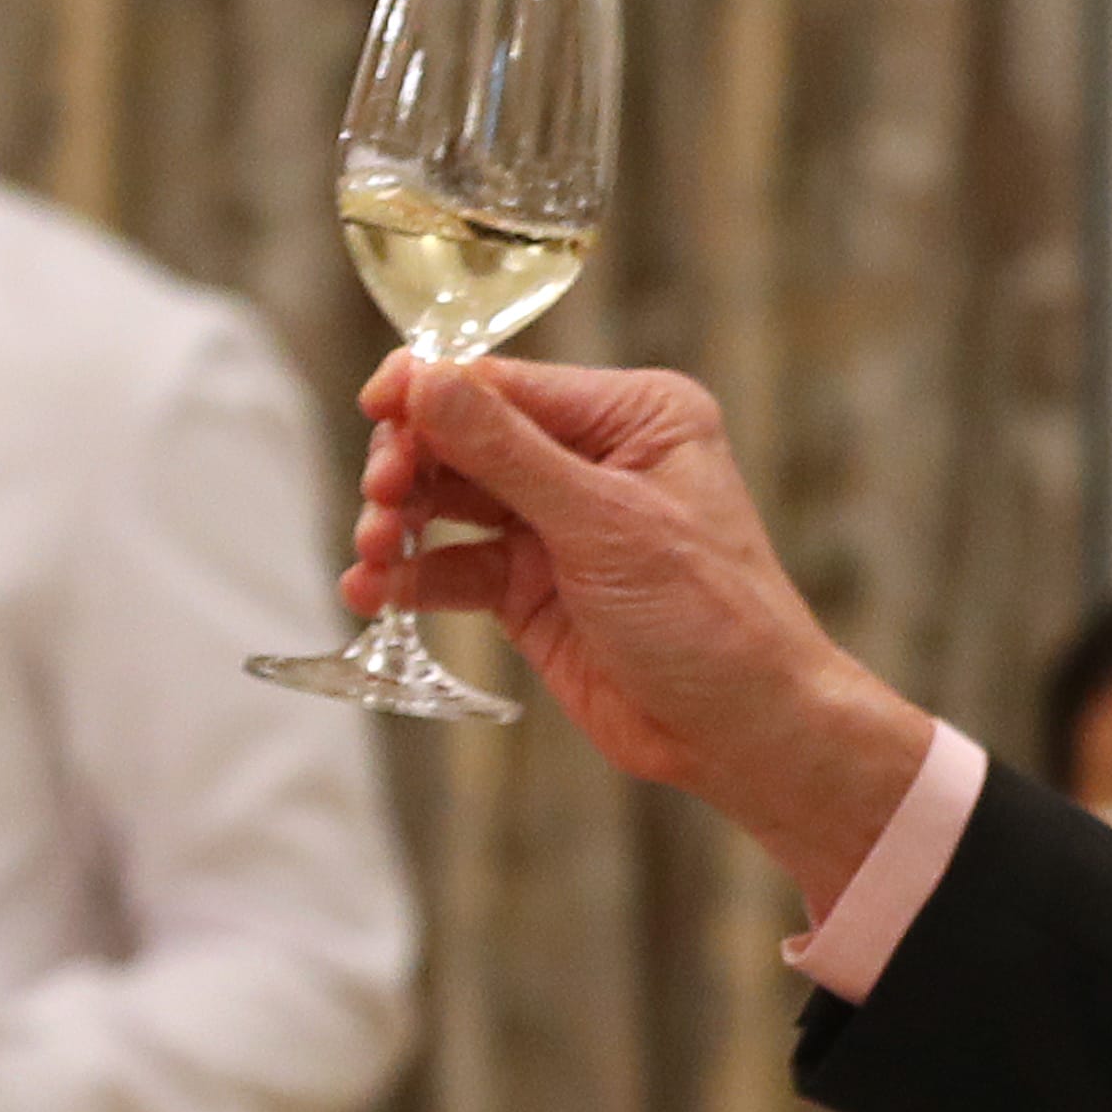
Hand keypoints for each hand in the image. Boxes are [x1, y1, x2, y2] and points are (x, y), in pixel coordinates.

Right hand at [354, 356, 935, 907]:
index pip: (507, 383)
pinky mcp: (531, 588)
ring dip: (398, 524)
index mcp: (633, 416)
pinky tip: (372, 594)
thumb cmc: (710, 618)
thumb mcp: (604, 523)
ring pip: (450, 502)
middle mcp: (593, 458)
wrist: (743, 732)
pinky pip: (453, 567)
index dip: (432, 392)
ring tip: (369, 556)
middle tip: (380, 503)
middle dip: (411, 465)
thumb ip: (506, 452)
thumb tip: (424, 379)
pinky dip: (410, 578)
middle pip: (466, 437)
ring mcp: (557, 525)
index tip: (375, 406)